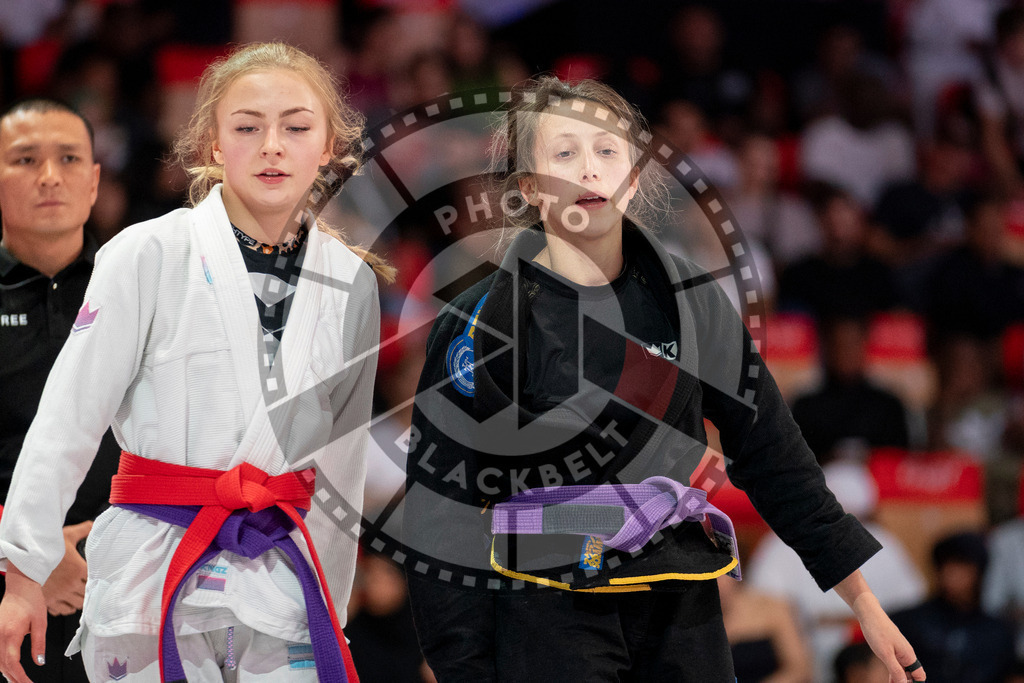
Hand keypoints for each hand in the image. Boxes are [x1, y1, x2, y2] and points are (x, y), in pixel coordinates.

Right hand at [0, 564, 47, 682]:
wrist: (19, 587)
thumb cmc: (32, 601)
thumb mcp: (41, 622)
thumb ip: (39, 644)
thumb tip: (39, 662)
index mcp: (11, 634)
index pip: (12, 663)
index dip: (19, 677)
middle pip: (2, 665)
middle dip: (13, 678)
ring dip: (6, 672)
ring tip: (18, 680)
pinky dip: (1, 663)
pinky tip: (9, 669)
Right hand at [41, 520, 90, 615]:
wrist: (24, 561)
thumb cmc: (45, 549)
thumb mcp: (66, 535)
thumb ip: (83, 530)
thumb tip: (94, 525)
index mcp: (79, 570)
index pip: (96, 579)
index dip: (98, 578)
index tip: (97, 576)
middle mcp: (71, 585)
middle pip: (88, 594)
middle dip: (89, 591)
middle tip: (87, 586)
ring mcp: (60, 595)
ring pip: (77, 605)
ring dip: (79, 600)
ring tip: (78, 594)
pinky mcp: (49, 602)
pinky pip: (62, 610)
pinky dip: (66, 607)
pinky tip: (66, 600)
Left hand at [835, 571, 925, 681]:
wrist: (869, 614)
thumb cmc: (877, 632)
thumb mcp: (885, 654)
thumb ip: (895, 670)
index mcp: (909, 655)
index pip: (919, 675)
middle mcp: (906, 654)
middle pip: (911, 674)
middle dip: (907, 682)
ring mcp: (899, 651)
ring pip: (903, 670)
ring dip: (899, 679)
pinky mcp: (891, 648)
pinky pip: (895, 664)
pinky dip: (893, 672)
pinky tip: (889, 680)